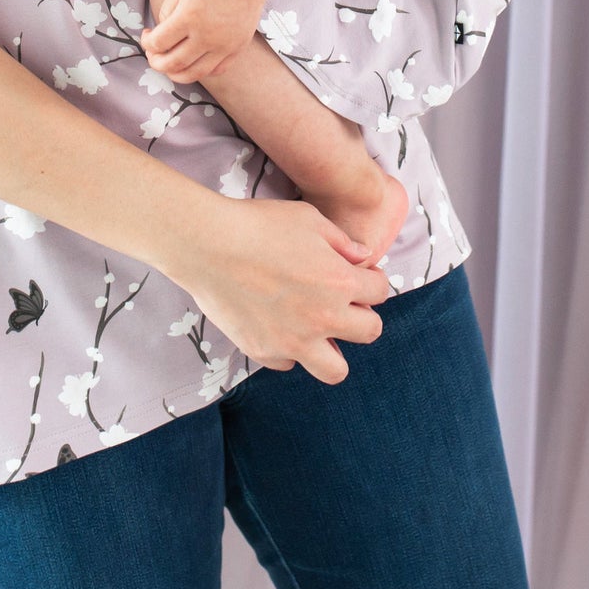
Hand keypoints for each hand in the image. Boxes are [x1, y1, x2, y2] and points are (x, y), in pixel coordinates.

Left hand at [141, 0, 272, 83]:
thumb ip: (166, 13)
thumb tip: (162, 36)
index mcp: (188, 17)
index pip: (158, 43)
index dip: (146, 42)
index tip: (147, 35)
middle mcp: (206, 35)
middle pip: (172, 64)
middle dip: (156, 62)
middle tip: (154, 54)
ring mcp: (223, 45)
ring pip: (194, 74)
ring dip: (175, 73)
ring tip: (169, 64)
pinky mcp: (236, 49)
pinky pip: (216, 71)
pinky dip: (200, 71)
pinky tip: (193, 61)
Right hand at [166, 194, 391, 383]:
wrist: (208, 245)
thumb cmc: (259, 224)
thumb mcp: (308, 219)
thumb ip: (342, 241)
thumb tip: (362, 257)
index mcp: (340, 283)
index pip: (381, 292)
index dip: (372, 280)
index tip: (359, 276)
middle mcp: (324, 318)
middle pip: (370, 332)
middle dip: (362, 315)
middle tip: (341, 302)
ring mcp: (294, 341)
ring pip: (336, 370)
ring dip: (333, 349)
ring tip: (317, 329)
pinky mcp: (264, 351)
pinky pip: (288, 362)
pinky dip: (288, 348)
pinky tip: (277, 324)